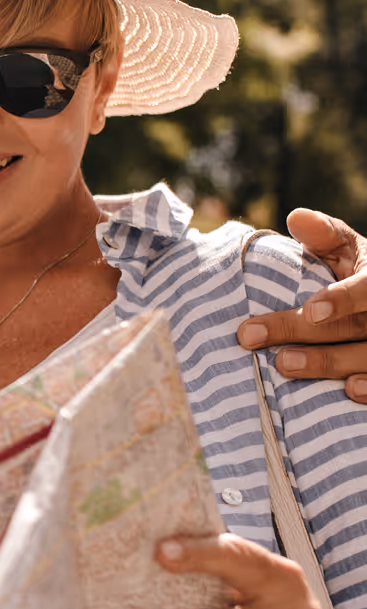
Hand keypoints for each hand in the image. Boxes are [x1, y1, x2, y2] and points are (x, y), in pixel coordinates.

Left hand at [237, 209, 366, 400]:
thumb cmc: (360, 271)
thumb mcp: (348, 248)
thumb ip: (325, 234)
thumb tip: (296, 216)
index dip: (343, 300)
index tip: (311, 310)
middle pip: (353, 328)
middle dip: (302, 333)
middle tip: (252, 336)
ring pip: (366, 358)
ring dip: (326, 364)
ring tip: (282, 364)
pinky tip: (346, 391)